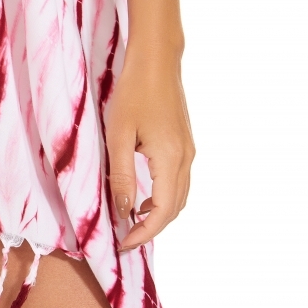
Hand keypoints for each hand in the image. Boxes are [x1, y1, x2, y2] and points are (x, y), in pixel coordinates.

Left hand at [105, 46, 194, 251]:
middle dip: (151, 229)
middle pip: (175, 209)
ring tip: (130, 223)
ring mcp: (189, 152)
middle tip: (124, 239)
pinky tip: (141, 198)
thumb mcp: (118, 136)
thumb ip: (122, 176)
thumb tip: (123, 212)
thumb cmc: (133, 95)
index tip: (123, 245)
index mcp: (171, 160)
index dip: (144, 234)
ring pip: (179, 197)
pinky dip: (163, 199)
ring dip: (158, 215)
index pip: (162, 212)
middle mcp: (186, 159)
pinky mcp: (184, 145)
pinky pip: (178, 183)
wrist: (157, 62)